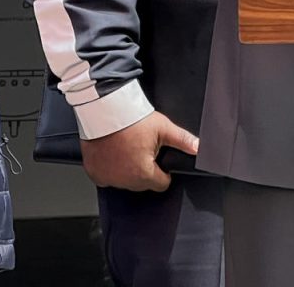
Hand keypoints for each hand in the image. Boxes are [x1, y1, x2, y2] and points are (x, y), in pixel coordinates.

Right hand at [82, 111, 198, 191]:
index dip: (163, 171)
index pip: (161, 184)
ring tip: (127, 148)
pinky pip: (106, 177)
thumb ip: (182, 140)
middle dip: (144, 169)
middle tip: (141, 148)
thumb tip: (198, 147)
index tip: (158, 158)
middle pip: (142, 183)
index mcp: (144, 174)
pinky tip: (113, 153)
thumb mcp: (162, 127)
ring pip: (124, 181)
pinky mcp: (94, 173)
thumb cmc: (131, 119)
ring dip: (127, 170)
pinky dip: (109, 169)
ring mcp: (108, 178)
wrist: (104, 110)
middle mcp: (125, 181)